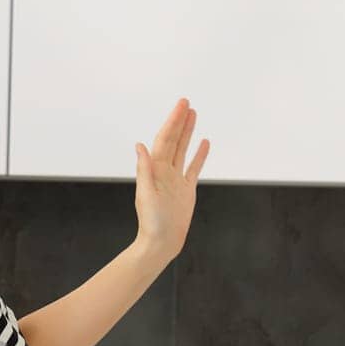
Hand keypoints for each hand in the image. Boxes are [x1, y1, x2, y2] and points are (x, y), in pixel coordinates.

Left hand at [134, 98, 208, 263]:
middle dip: (179, 121)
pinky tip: (205, 143)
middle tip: (186, 102)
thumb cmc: (151, 222)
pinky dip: (199, 155)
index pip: (165, 139)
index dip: (172, 122)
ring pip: (183, 150)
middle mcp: (165, 171)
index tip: (181, 106)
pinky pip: (194, 168)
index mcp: (155, 170)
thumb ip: (144, 169)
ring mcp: (176, 180)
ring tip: (193, 115)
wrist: (161, 243)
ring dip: (188, 133)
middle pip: (174, 140)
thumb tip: (139, 146)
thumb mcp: (146, 194)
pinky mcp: (186, 190)